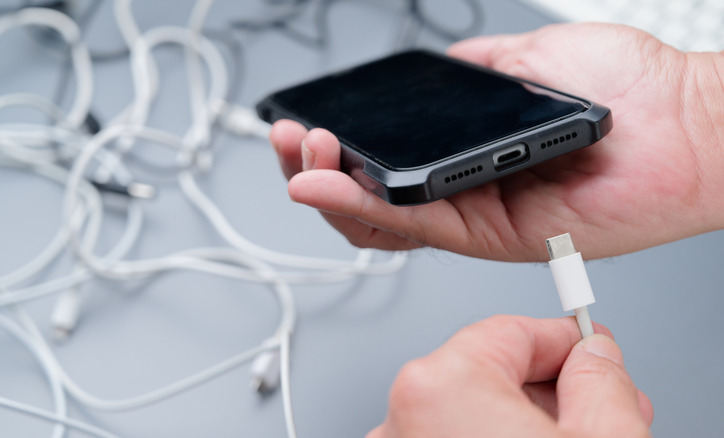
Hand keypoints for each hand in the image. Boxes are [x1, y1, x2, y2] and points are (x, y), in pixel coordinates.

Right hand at [270, 23, 723, 260]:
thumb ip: (471, 72)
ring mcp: (473, 217)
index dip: (334, 148)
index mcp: (464, 153)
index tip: (306, 120)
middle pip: (367, 197)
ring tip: (299, 159)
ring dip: (327, 191)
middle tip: (289, 140)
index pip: (381, 162)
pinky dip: (362, 208)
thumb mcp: (527, 59)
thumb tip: (430, 74)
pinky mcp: (489, 236)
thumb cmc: (623, 89)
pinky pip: (414, 227)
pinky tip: (326, 186)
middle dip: (314, 169)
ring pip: (379, 222)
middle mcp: (462, 191)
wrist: (683, 117)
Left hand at [366, 315, 652, 437]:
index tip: (593, 351)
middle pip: (486, 371)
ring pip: (468, 410)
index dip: (565, 341)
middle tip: (597, 402)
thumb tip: (595, 354)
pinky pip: (448, 434)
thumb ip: (598, 379)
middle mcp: (401, 416)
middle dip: (548, 386)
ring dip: (521, 416)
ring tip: (572, 433)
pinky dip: (488, 436)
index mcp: (438, 386)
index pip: (510, 330)